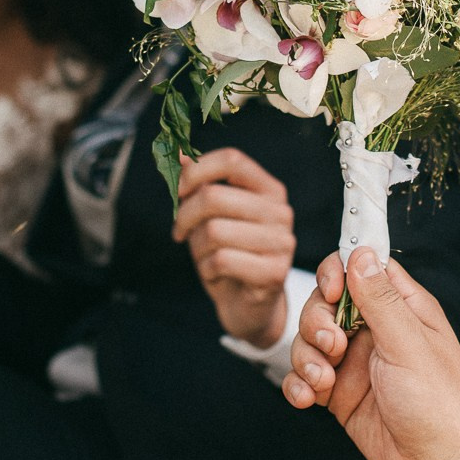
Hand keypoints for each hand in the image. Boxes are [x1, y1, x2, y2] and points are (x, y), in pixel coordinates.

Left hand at [170, 147, 296, 347]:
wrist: (249, 306)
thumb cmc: (228, 254)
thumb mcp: (211, 217)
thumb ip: (199, 185)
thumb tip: (177, 153)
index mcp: (268, 189)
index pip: (232, 160)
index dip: (197, 171)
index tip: (178, 190)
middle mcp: (280, 211)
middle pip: (214, 196)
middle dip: (184, 215)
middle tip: (179, 232)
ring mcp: (282, 242)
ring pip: (214, 231)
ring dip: (198, 248)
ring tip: (206, 257)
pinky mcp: (275, 272)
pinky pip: (221, 260)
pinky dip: (207, 269)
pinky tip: (216, 274)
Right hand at [282, 249, 459, 459]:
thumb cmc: (438, 402)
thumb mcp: (409, 345)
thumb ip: (380, 300)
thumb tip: (360, 253)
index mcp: (403, 309)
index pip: (362, 269)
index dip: (339, 273)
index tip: (332, 292)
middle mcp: (375, 331)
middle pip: (325, 303)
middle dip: (316, 322)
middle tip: (332, 346)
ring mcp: (354, 362)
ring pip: (309, 340)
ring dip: (306, 356)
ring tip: (322, 380)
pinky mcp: (339, 393)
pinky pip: (305, 377)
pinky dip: (299, 385)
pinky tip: (308, 398)